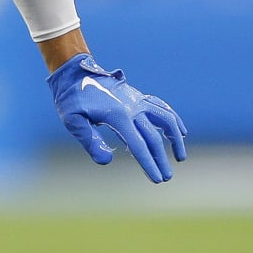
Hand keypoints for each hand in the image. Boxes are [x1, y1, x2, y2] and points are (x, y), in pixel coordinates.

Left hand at [47, 53, 187, 183]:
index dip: (149, 164)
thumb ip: (89, 140)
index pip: (138, 145)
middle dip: (161, 160)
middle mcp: (132, 107)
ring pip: (166, 119)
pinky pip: (161, 107)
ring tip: (180, 157)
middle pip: (153, 137)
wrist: (75, 73)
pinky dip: (173, 119)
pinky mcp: (138, 96)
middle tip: (166, 178)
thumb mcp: (73, 120)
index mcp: (117, 116)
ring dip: (176, 138)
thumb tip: (106, 161)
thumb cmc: (71, 99)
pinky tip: (181, 131)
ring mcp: (137, 100)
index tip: (157, 179)